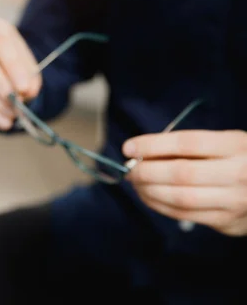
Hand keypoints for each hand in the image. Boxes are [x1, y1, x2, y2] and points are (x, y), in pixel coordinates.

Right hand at [0, 17, 41, 130]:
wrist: (0, 66)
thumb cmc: (14, 63)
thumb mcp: (28, 65)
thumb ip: (30, 76)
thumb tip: (27, 92)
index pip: (0, 40)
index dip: (12, 65)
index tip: (24, 87)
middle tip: (14, 101)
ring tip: (12, 113)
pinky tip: (2, 121)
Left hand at [124, 130, 246, 235]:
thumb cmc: (239, 160)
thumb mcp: (225, 143)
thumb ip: (189, 146)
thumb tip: (142, 152)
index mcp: (236, 145)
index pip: (187, 143)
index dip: (153, 145)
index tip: (129, 147)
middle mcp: (239, 173)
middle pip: (181, 173)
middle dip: (146, 171)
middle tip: (129, 168)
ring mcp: (235, 201)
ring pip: (180, 198)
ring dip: (149, 191)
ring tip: (135, 183)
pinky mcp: (228, 222)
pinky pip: (185, 215)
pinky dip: (159, 205)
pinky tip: (148, 196)